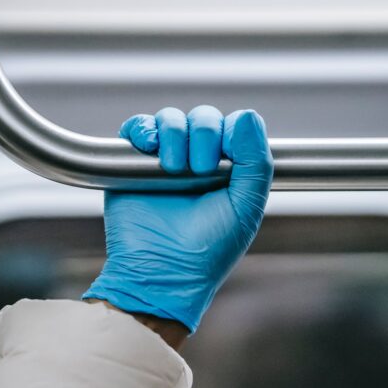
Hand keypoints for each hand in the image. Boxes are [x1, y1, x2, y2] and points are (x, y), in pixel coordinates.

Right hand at [83, 105, 272, 332]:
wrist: (164, 271)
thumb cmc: (209, 247)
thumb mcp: (246, 205)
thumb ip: (256, 161)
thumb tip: (247, 116)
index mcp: (228, 168)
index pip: (235, 125)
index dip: (233, 133)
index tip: (228, 162)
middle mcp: (197, 160)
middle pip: (204, 117)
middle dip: (205, 135)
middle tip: (200, 171)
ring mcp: (164, 160)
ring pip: (171, 118)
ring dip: (175, 134)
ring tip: (174, 170)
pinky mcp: (131, 165)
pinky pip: (137, 127)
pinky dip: (144, 130)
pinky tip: (151, 148)